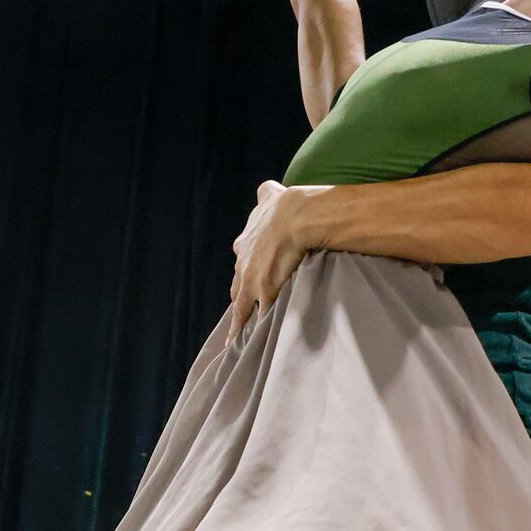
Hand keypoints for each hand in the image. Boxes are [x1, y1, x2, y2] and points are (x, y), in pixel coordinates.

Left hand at [228, 180, 324, 328]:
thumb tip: (268, 188)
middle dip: (241, 292)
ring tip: (234, 334)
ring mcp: (249, 277)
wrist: (296, 217)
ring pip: (239, 301)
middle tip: (241, 307)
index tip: (248, 279)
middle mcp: (242, 259)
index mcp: (246, 240)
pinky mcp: (260, 292)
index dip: (247, 270)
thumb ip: (267, 194)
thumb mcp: (271, 195)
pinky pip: (246, 316)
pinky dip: (240, 330)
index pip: (243, 261)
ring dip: (238, 316)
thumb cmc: (287, 205)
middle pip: (238, 282)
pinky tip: (236, 343)